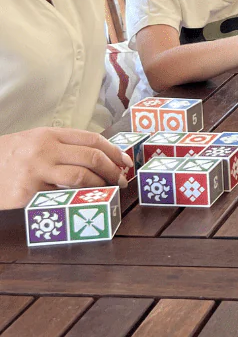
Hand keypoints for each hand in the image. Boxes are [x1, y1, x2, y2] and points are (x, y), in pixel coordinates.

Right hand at [0, 128, 131, 209]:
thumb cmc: (12, 155)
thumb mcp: (37, 140)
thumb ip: (65, 145)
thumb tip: (102, 156)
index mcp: (49, 135)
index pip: (92, 140)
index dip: (114, 151)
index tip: (126, 161)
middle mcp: (44, 151)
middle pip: (91, 158)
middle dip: (112, 170)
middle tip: (121, 180)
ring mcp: (34, 173)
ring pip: (80, 178)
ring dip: (99, 186)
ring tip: (106, 190)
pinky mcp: (25, 195)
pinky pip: (59, 198)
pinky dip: (74, 200)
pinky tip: (82, 202)